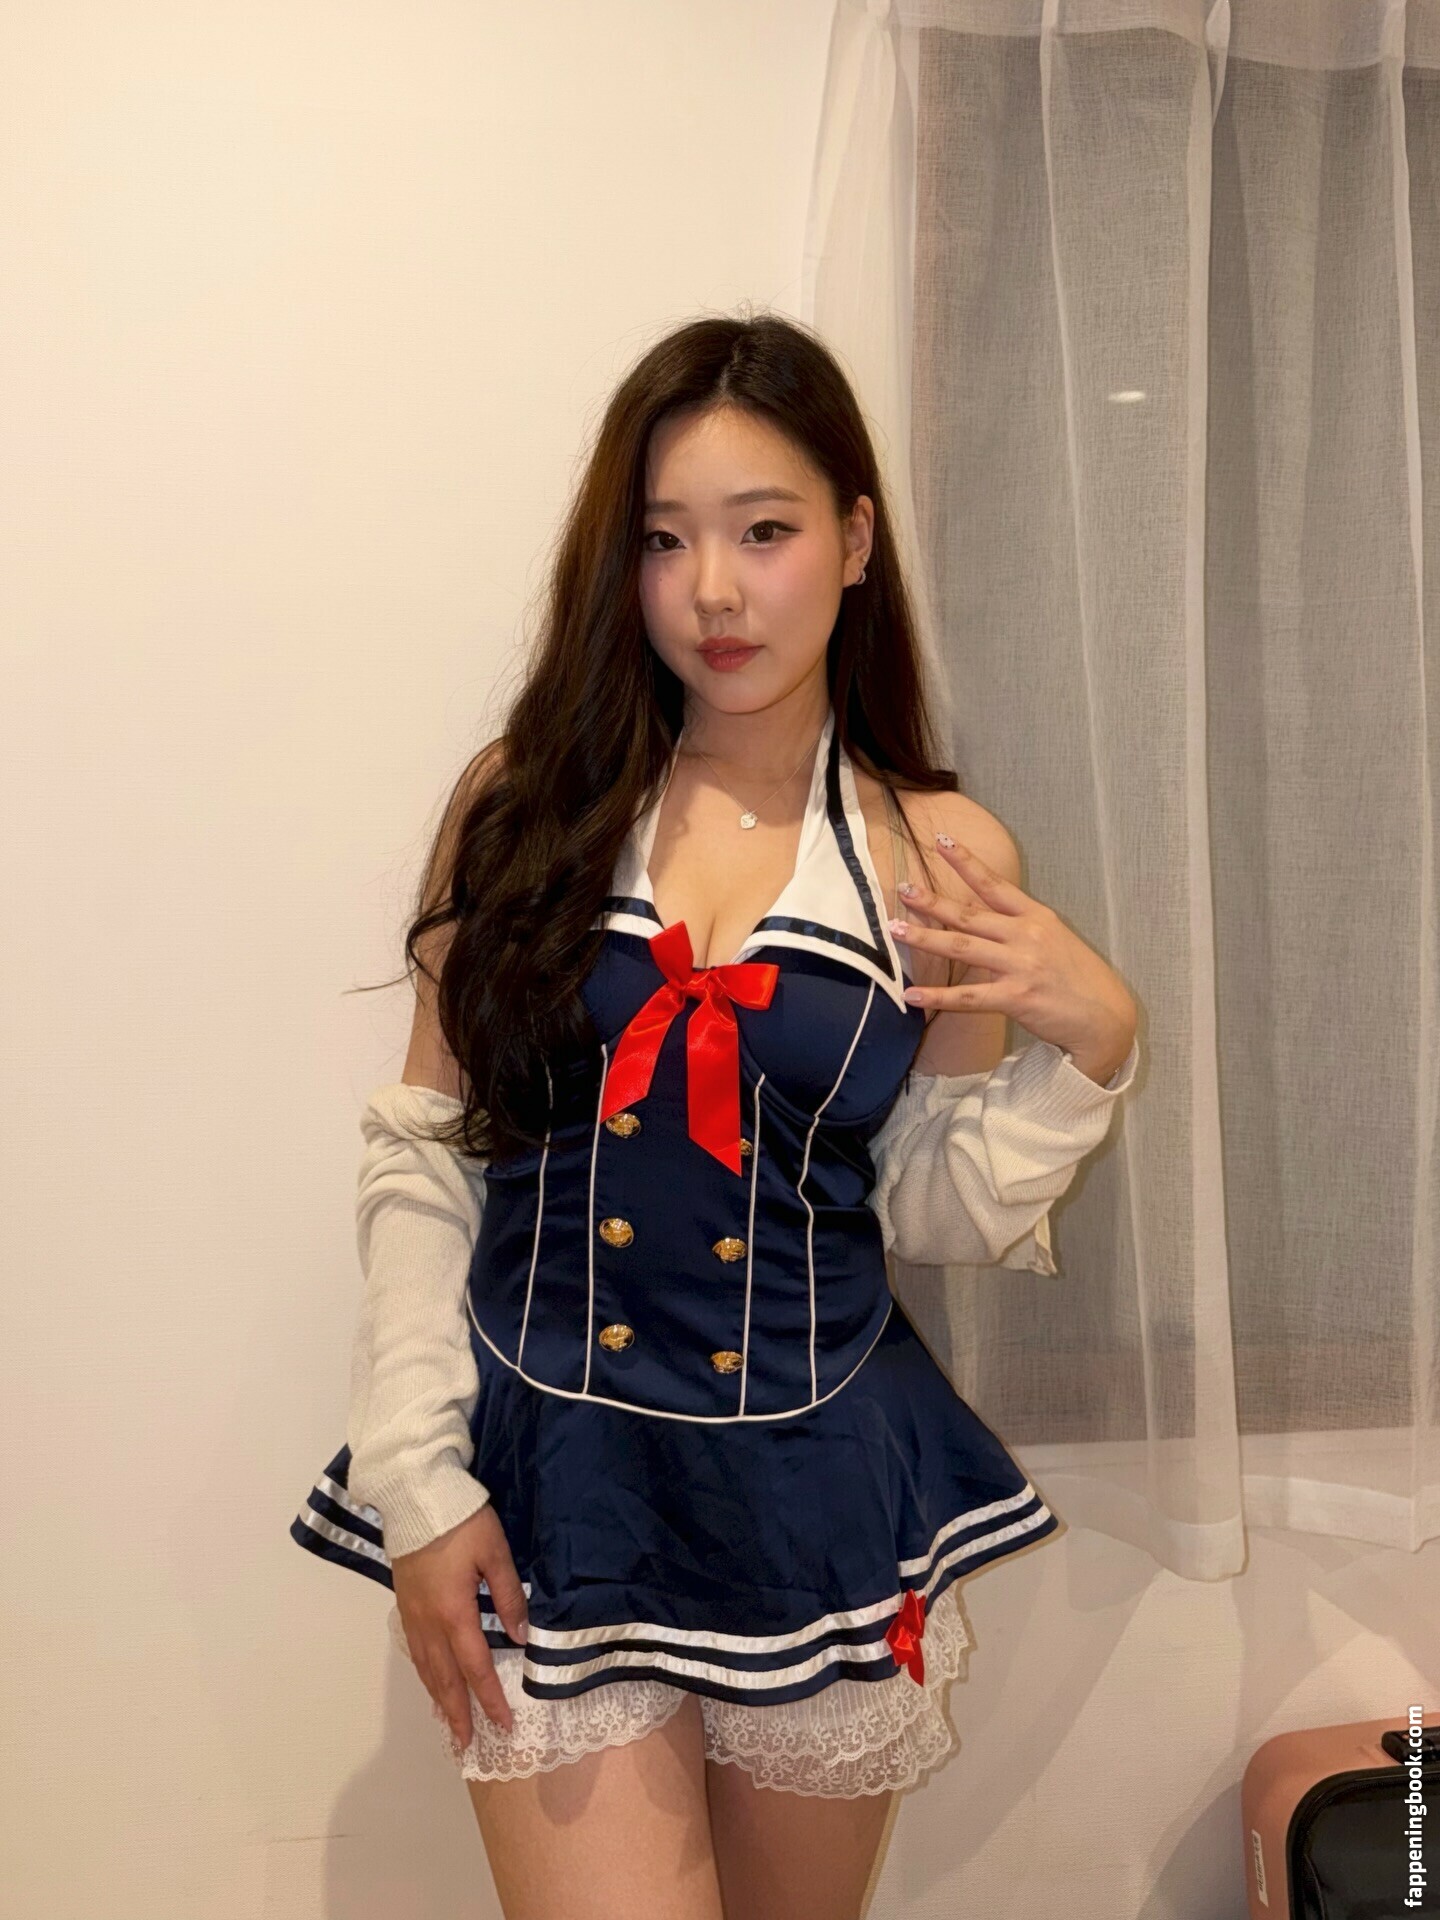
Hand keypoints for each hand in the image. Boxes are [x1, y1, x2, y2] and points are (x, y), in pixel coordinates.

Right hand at [390, 1502, 529, 1744]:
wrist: (414, 1497)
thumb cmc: (461, 1521)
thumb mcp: (495, 1552)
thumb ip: (509, 1596)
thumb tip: (521, 1637)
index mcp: (454, 1613)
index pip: (476, 1668)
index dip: (490, 1699)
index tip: (504, 1724)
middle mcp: (429, 1623)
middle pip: (445, 1679)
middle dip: (458, 1713)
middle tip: (468, 1743)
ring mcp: (412, 1615)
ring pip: (426, 1669)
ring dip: (439, 1699)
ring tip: (449, 1723)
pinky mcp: (405, 1604)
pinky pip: (415, 1652)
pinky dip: (425, 1675)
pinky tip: (432, 1681)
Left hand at [890, 836, 1136, 1081]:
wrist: (1107, 1017)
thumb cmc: (1079, 979)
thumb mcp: (1056, 940)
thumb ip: (1021, 928)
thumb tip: (983, 922)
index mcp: (1036, 918)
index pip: (994, 884)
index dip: (967, 862)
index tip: (942, 842)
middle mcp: (1026, 936)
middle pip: (969, 914)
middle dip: (932, 901)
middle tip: (903, 889)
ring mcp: (1020, 966)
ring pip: (962, 947)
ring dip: (925, 937)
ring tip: (894, 930)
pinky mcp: (1016, 997)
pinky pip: (968, 997)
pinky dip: (937, 996)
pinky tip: (912, 995)